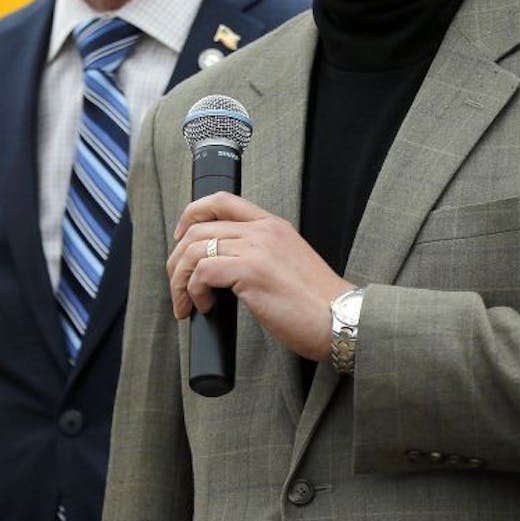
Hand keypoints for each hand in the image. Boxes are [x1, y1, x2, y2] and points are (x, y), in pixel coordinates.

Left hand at [168, 192, 352, 361]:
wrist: (342, 320)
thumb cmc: (317, 303)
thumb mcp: (288, 263)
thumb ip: (260, 255)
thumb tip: (223, 269)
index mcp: (272, 225)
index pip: (222, 200)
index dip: (191, 213)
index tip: (180, 236)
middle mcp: (263, 231)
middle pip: (198, 228)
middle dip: (177, 259)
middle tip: (177, 284)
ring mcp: (256, 249)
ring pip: (194, 250)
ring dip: (180, 280)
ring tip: (185, 302)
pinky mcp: (251, 272)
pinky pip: (203, 272)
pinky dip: (194, 291)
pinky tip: (205, 306)